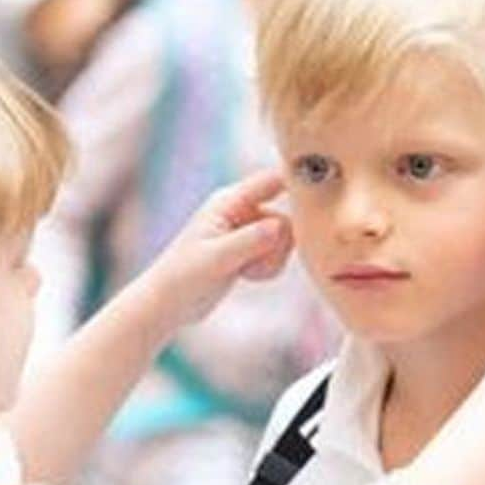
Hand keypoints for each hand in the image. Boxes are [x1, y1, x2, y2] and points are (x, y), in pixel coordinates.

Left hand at [137, 170, 293, 330]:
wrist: (168, 303)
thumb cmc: (182, 276)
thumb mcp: (215, 258)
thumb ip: (249, 241)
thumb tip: (282, 226)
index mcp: (228, 201)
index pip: (271, 180)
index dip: (296, 182)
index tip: (316, 198)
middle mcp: (240, 210)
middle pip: (285, 217)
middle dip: (278, 245)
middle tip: (254, 262)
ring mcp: (245, 230)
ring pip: (284, 240)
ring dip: (272, 260)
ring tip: (246, 272)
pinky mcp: (249, 250)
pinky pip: (277, 255)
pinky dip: (268, 268)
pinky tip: (247, 276)